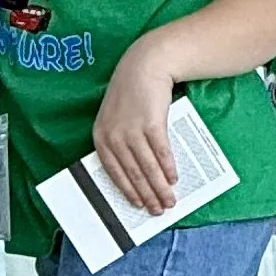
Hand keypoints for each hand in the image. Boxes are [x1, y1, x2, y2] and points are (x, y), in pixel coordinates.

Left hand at [93, 37, 177, 213]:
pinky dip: (168, 167)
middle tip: (159, 209)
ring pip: (147, 167)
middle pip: (132, 173)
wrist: (144, 66)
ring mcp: (131, 129)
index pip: (114, 172)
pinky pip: (160, 152)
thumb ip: (121, 144)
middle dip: (147, 194)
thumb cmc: (131, 95)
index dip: (128, 191)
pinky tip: (174, 178)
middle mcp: (113, 135)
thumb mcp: (116, 119)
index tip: (139, 205)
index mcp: (101, 137)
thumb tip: (138, 174)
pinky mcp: (151, 123)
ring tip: (170, 199)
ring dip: (160, 187)